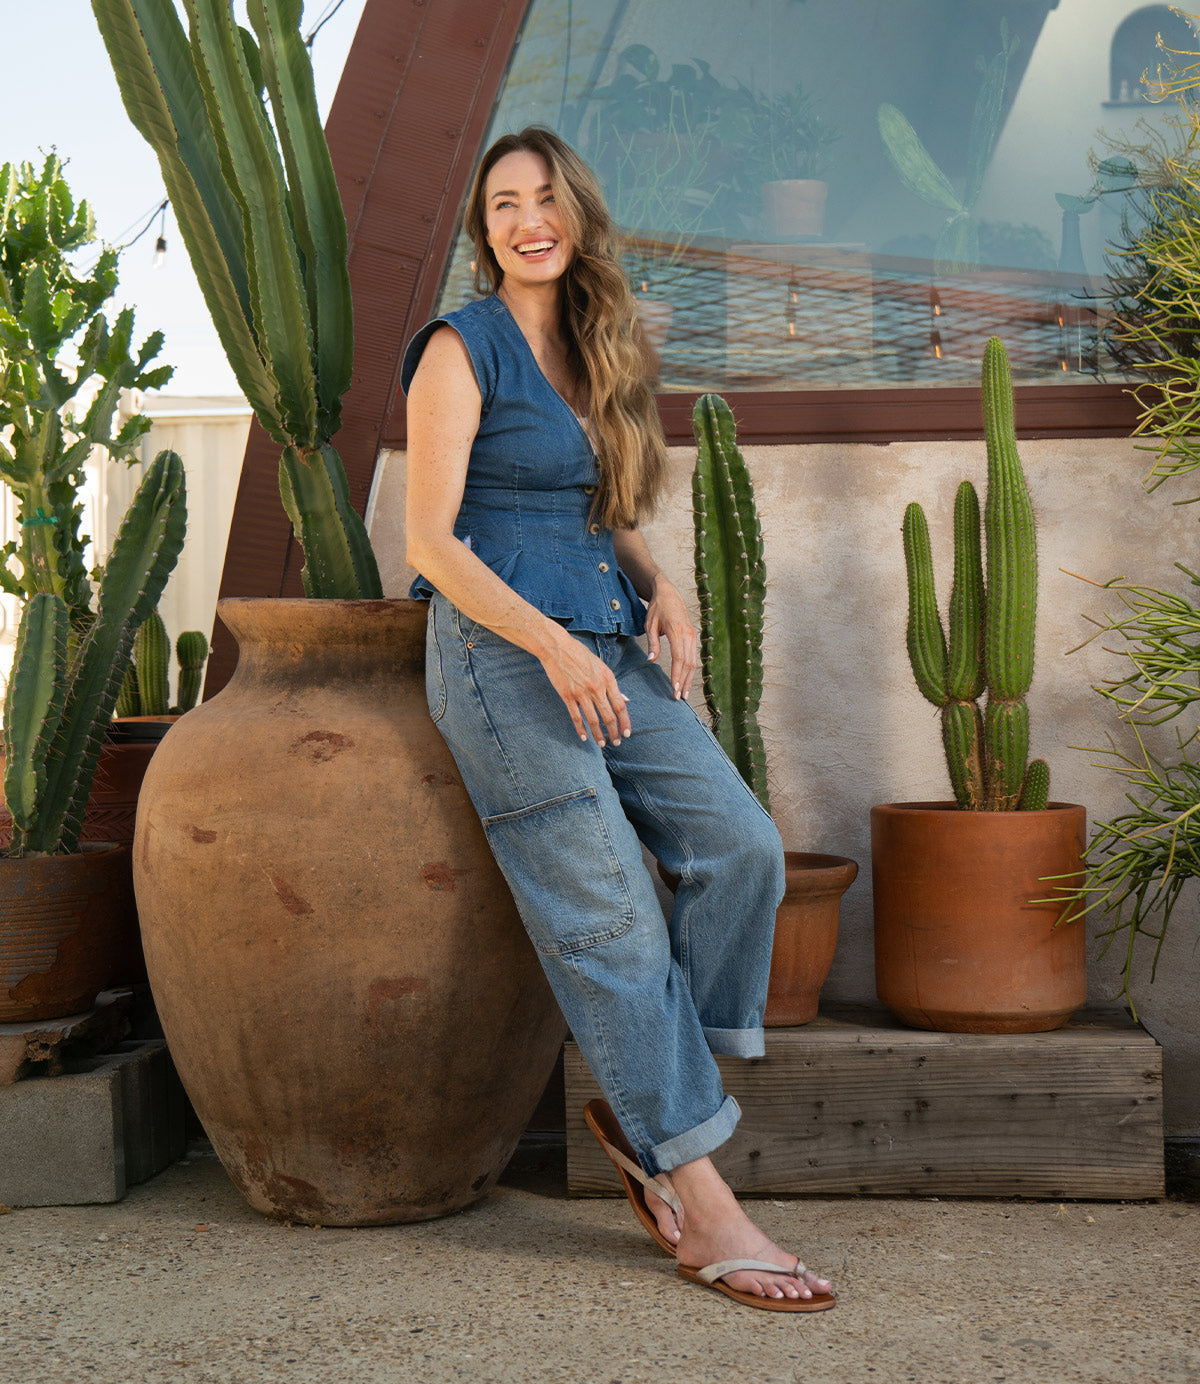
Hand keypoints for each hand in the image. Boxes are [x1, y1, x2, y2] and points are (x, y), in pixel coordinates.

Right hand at [540, 628, 631, 746]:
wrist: (557, 648)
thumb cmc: (581, 655)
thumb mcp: (602, 667)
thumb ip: (613, 685)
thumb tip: (625, 700)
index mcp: (608, 679)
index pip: (620, 706)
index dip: (625, 722)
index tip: (627, 734)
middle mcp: (597, 687)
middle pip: (609, 716)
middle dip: (614, 732)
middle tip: (616, 743)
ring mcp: (581, 692)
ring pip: (593, 720)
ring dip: (599, 735)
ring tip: (602, 744)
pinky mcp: (567, 695)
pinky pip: (576, 717)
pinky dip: (581, 729)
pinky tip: (584, 738)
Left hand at [644, 575, 697, 699]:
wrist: (668, 593)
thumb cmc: (657, 609)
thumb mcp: (650, 624)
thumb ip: (652, 643)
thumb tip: (651, 660)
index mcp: (676, 631)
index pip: (679, 658)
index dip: (677, 674)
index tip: (674, 688)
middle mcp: (687, 634)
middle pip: (688, 663)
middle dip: (684, 681)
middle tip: (678, 697)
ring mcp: (692, 635)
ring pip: (693, 661)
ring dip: (689, 678)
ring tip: (683, 693)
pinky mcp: (693, 636)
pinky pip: (693, 656)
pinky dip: (691, 670)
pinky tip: (686, 679)